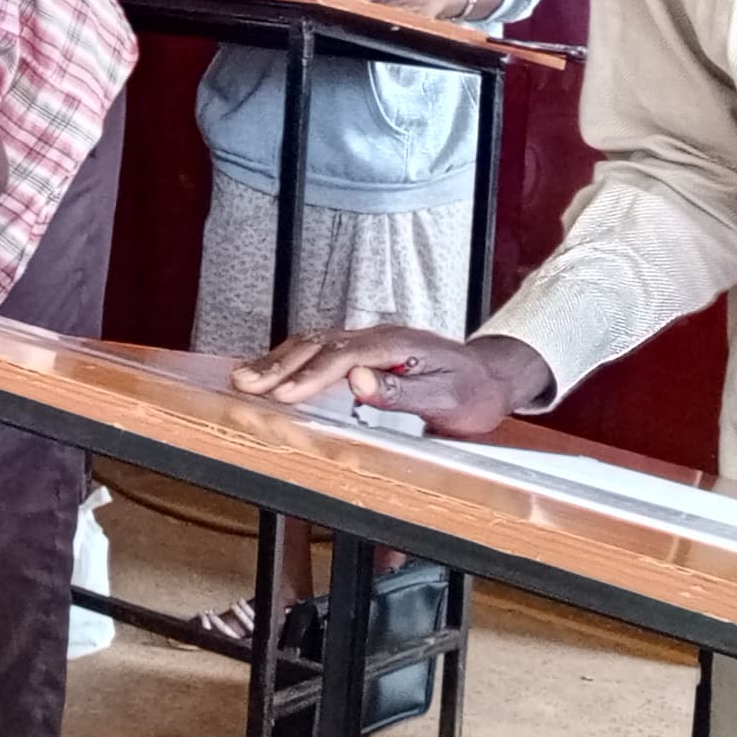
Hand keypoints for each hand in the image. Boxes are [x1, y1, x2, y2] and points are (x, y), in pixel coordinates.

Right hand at [228, 326, 548, 436]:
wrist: (493, 378)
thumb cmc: (472, 393)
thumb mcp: (445, 399)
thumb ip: (400, 390)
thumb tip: (358, 381)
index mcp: (397, 344)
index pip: (343, 357)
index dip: (310, 376)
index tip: (283, 396)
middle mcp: (378, 336)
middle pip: (319, 344)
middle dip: (278, 365)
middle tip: (245, 385)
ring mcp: (369, 341)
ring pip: (314, 343)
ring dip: (277, 360)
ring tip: (243, 378)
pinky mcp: (364, 351)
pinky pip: (320, 349)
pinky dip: (290, 359)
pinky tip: (271, 369)